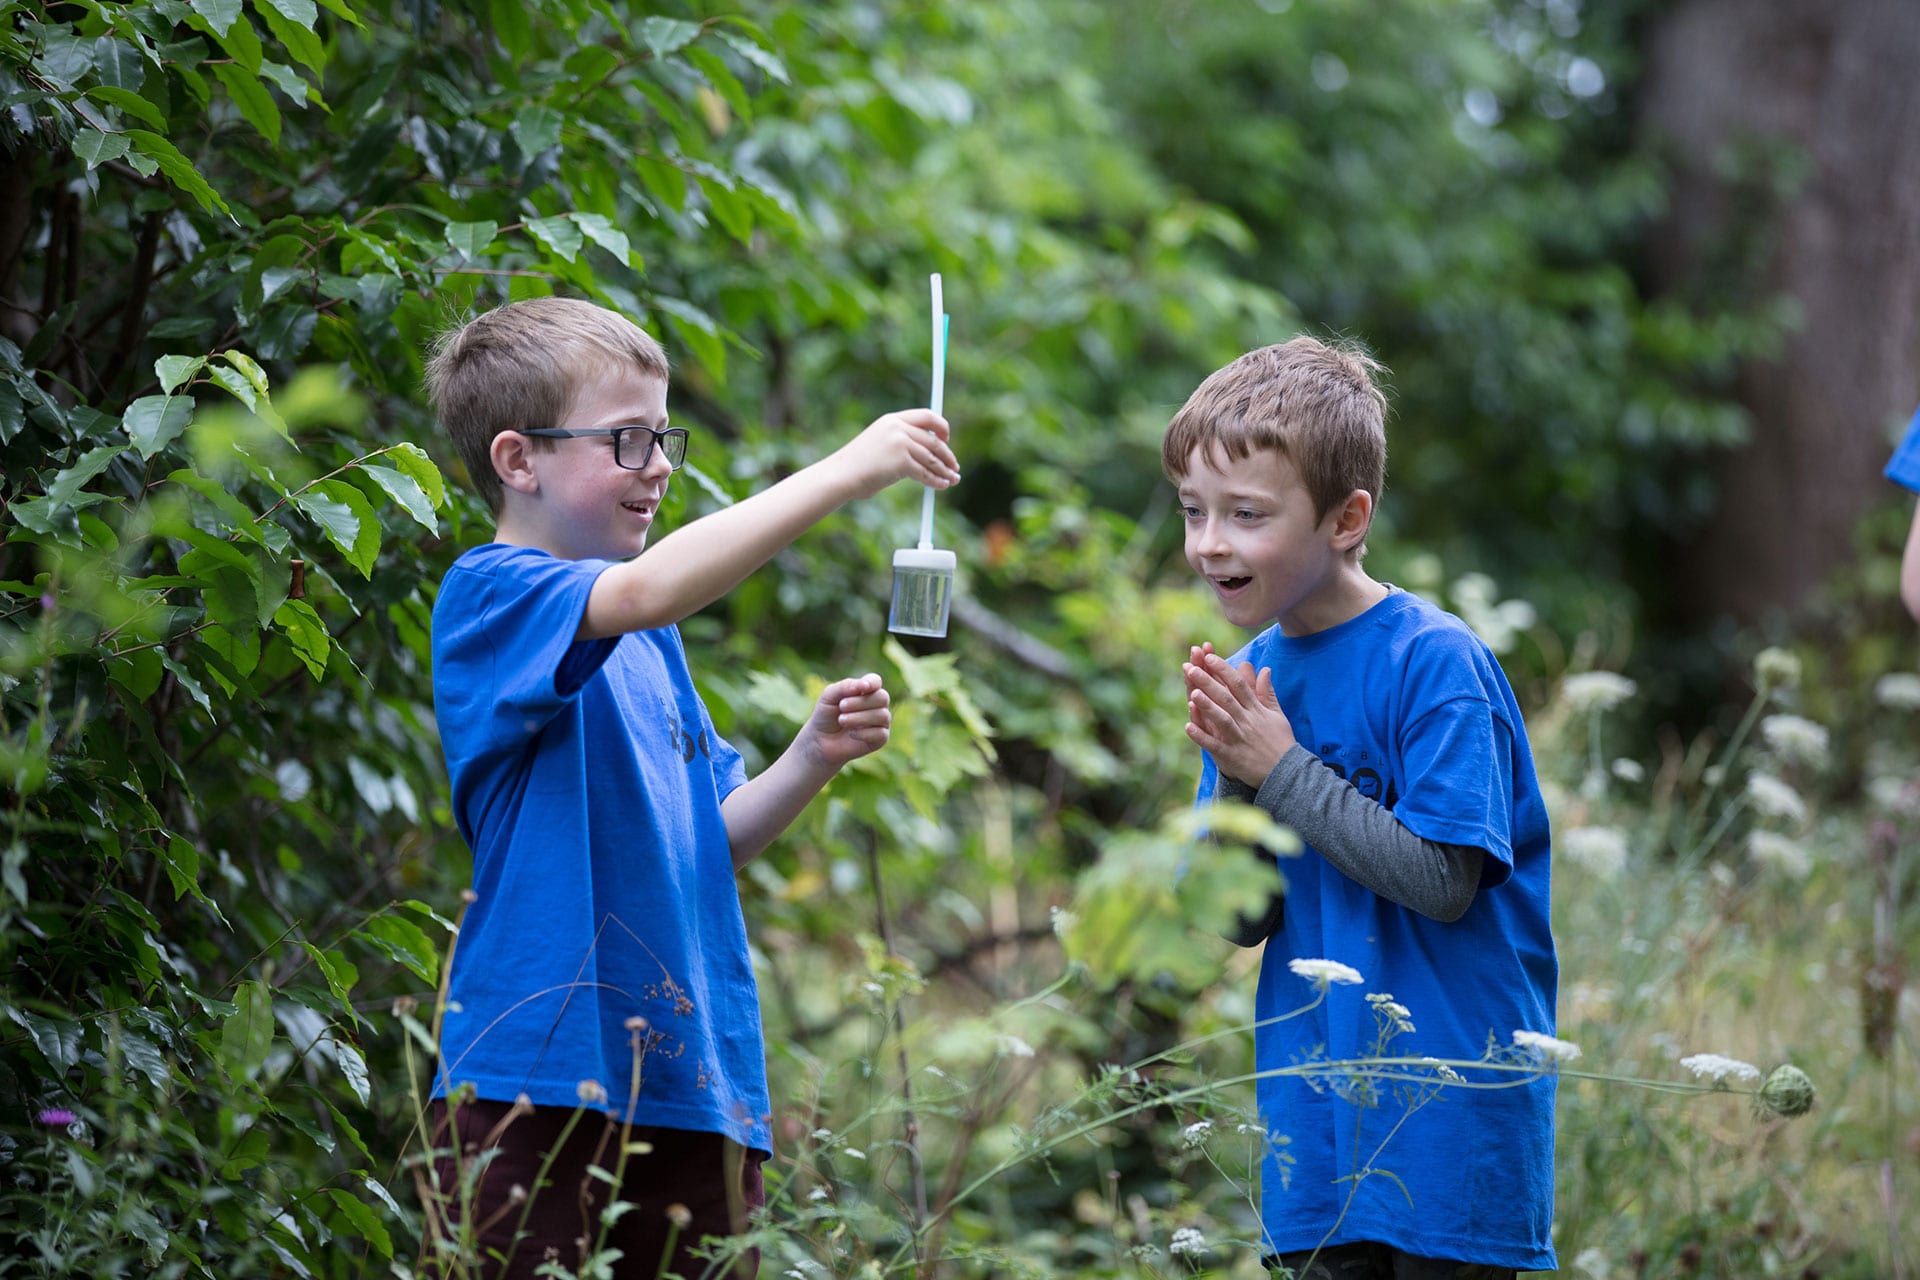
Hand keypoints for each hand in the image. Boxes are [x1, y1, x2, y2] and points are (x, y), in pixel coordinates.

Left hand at [803, 672, 891, 768]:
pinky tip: (852, 734)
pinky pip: (881, 734)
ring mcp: (880, 722)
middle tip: (841, 707)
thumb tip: (863, 685)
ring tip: (842, 720)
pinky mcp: (880, 739)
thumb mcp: (829, 696)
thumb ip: (844, 686)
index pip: (876, 681)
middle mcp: (877, 705)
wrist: (820, 740)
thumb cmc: (826, 715)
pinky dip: (864, 733)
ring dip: (860, 717)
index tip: (862, 688)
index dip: (872, 683)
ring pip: (883, 715)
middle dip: (861, 702)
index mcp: (865, 691)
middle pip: (882, 697)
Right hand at [832, 409, 959, 497]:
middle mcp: (898, 428)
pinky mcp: (902, 462)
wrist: (841, 475)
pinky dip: (936, 481)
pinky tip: (942, 485)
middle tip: (954, 467)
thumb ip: (902, 442)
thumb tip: (929, 453)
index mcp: (892, 419)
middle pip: (934, 440)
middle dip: (947, 455)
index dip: (941, 427)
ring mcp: (900, 444)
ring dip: (945, 471)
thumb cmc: (858, 465)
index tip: (947, 439)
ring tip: (953, 479)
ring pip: (932, 459)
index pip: (926, 416)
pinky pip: (925, 473)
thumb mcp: (880, 443)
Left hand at [1184, 643, 1296, 786]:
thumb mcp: (1277, 715)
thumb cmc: (1281, 742)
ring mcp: (1239, 739)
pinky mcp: (1232, 756)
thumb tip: (1265, 669)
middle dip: (1209, 682)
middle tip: (1191, 668)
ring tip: (1192, 693)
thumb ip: (1267, 692)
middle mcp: (1247, 721)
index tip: (1209, 657)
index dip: (1223, 669)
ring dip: (1207, 706)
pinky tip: (1188, 727)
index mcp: (1256, 710)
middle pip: (1226, 698)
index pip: (1238, 685)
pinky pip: (1215, 745)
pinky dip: (1202, 737)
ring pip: (1222, 719)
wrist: (1287, 773)